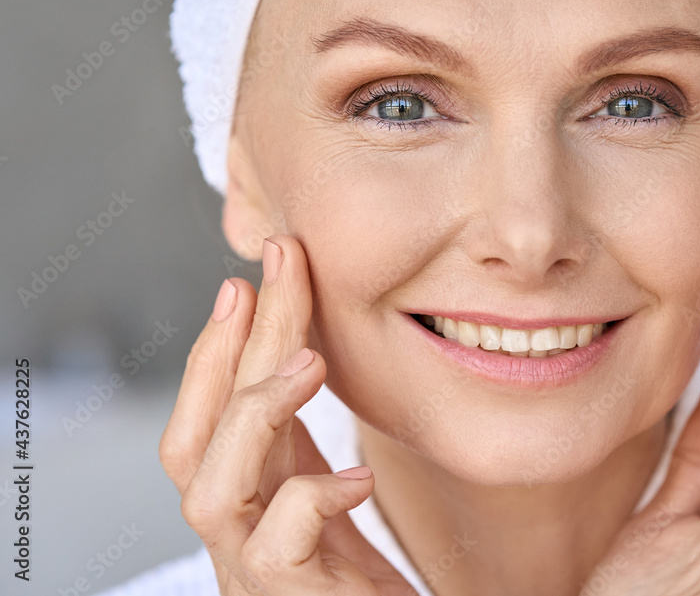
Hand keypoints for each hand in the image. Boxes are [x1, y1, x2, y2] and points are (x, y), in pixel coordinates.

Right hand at [159, 235, 417, 594]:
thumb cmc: (354, 581)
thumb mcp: (325, 493)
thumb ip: (297, 443)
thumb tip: (292, 354)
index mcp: (243, 498)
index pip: (212, 412)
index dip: (224, 344)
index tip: (253, 277)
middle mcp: (232, 531)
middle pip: (200, 434)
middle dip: (231, 346)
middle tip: (268, 275)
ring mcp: (251, 572)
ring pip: (208, 489)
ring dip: (253, 413)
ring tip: (308, 362)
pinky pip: (276, 548)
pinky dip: (312, 498)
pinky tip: (357, 476)